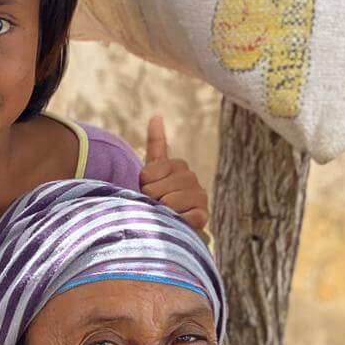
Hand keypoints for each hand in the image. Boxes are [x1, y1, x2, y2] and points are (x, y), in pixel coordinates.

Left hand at [140, 114, 209, 231]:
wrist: (172, 228)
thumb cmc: (158, 199)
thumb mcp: (152, 172)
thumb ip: (155, 145)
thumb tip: (156, 116)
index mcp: (178, 165)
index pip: (147, 174)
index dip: (142, 186)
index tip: (147, 190)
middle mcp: (191, 177)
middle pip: (155, 190)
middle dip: (150, 201)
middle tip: (156, 207)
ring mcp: (200, 196)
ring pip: (168, 203)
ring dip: (161, 214)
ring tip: (166, 216)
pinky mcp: (203, 216)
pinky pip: (185, 216)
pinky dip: (177, 222)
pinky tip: (178, 222)